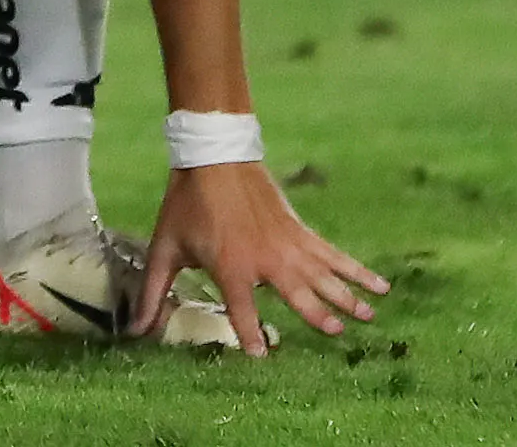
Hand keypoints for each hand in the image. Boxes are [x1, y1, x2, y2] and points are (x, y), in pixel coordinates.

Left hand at [138, 162, 387, 354]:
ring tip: (368, 319)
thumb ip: (154, 291)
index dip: (249, 333)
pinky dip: (358, 269)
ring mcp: (289, 245)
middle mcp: (266, 260)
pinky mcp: (301, 232)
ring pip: (324, 277)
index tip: (260, 356)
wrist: (214, 159)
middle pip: (297, 295)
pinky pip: (334, 255)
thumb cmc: (187, 205)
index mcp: (232, 266)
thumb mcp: (166, 248)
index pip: (242, 309)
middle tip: (334, 333)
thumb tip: (135, 328)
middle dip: (316, 316)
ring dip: (347, 298)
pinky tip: (380, 284)